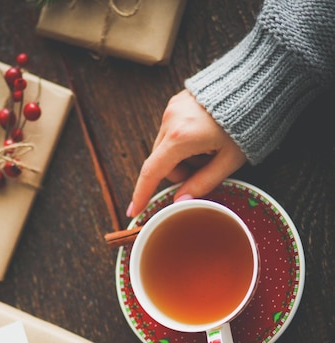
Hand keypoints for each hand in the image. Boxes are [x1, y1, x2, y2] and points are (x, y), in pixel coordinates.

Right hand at [127, 89, 246, 216]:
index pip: (153, 172)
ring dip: (182, 156)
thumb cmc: (246, 123)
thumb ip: (203, 184)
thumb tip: (180, 202)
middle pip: (161, 161)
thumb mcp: (228, 161)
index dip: (142, 194)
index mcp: (181, 137)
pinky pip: (171, 131)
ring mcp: (171, 109)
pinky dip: (184, 140)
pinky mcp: (176, 102)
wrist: (253, 85)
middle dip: (179, 172)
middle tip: (206, 167)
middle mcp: (170, 120)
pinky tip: (205, 135)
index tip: (135, 210)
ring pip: (166, 147)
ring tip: (210, 147)